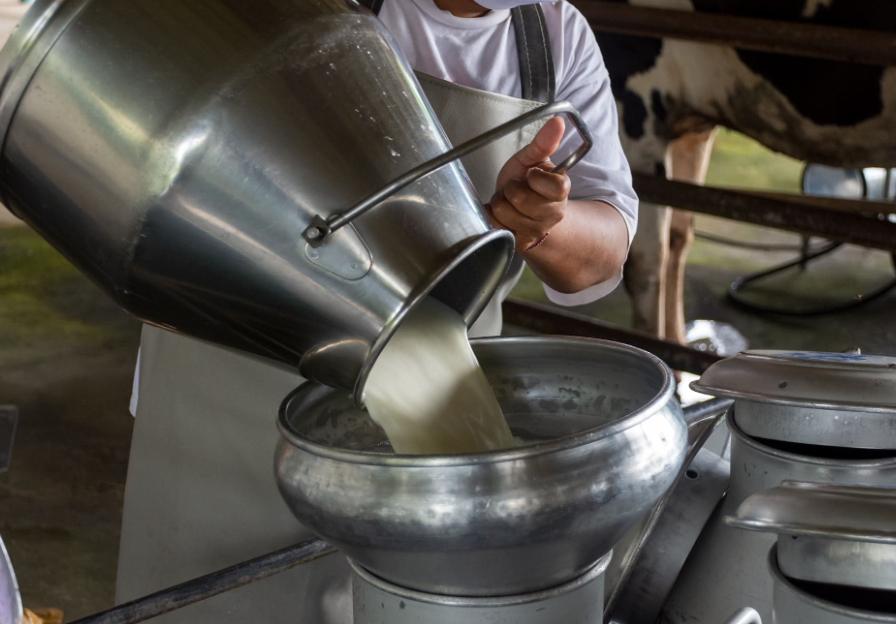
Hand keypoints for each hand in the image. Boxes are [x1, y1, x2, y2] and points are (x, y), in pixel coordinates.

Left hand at [487, 117, 570, 251]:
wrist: (521, 210)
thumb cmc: (527, 182)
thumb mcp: (532, 160)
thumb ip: (543, 142)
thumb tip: (558, 121)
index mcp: (561, 191)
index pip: (552, 186)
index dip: (534, 178)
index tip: (531, 176)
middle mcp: (553, 215)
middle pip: (520, 198)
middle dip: (511, 189)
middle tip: (516, 188)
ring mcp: (536, 231)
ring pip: (504, 212)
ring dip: (500, 203)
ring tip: (509, 201)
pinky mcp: (519, 243)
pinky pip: (495, 225)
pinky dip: (492, 216)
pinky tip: (502, 214)